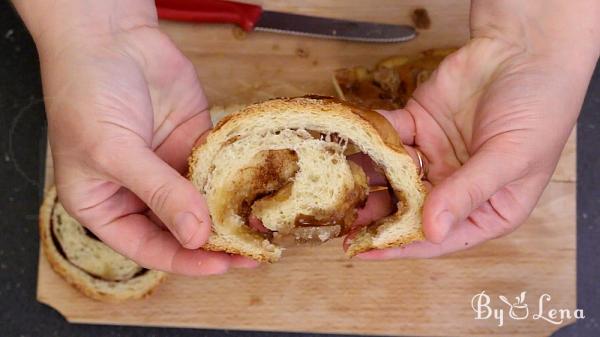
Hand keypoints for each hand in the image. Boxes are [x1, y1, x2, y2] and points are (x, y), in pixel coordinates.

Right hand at [29, 2, 256, 274]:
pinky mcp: (193, 141)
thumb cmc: (87, 91)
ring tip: (263, 226)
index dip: (185, 259)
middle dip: (215, 242)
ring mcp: (168, 166)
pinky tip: (258, 190)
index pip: (148, 247)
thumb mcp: (113, 151)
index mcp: (105, 204)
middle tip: (253, 252)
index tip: (221, 264)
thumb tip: (195, 235)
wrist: (109, 35)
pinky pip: (218, 167)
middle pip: (181, 229)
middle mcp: (139, 191)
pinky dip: (236, 179)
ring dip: (230, 214)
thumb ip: (157, 192)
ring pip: (204, 200)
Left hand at [354, 1, 598, 258]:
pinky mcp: (418, 125)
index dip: (402, 245)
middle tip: (339, 221)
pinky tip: (348, 146)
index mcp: (487, 208)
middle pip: (410, 209)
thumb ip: (468, 192)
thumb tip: (431, 230)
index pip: (440, 237)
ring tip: (333, 189)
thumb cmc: (538, 109)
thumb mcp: (510, 158)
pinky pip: (388, 137)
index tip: (366, 251)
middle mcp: (456, 186)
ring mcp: (434, 156)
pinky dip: (368, 140)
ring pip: (393, 176)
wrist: (524, 49)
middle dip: (376, 216)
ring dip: (366, 181)